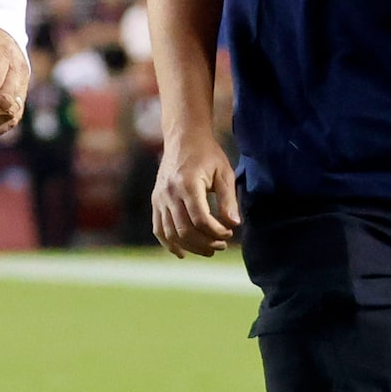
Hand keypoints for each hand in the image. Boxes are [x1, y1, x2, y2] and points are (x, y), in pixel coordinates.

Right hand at [153, 130, 241, 257]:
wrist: (183, 138)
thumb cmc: (208, 155)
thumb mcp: (224, 173)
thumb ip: (228, 200)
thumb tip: (234, 224)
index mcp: (187, 185)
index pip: (201, 220)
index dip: (217, 232)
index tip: (230, 232)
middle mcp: (169, 193)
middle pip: (184, 230)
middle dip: (205, 243)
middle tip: (222, 245)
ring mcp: (159, 198)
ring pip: (170, 233)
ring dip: (190, 246)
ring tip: (209, 249)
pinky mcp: (155, 201)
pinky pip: (158, 228)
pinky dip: (168, 243)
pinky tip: (181, 253)